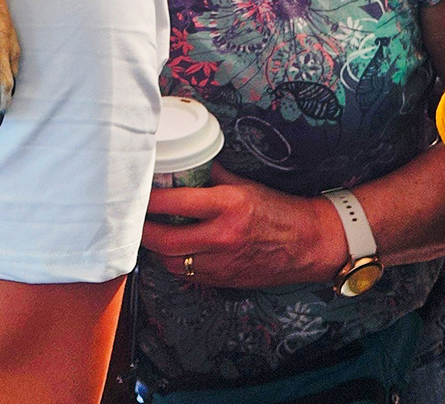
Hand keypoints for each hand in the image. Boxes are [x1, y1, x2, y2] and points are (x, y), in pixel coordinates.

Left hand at [140, 164, 347, 287]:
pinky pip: (187, 275)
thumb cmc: (278, 211)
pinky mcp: (223, 280)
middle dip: (143, 229)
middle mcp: (222, 237)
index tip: (139, 193)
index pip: (175, 202)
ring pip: (171, 261)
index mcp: (228, 206)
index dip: (149, 199)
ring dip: (157, 249)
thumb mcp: (245, 185)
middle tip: (136, 218)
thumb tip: (184, 165)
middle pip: (164, 239)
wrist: (308, 243)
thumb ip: (212, 177)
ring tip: (154, 233)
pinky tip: (176, 249)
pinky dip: (176, 262)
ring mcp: (221, 263)